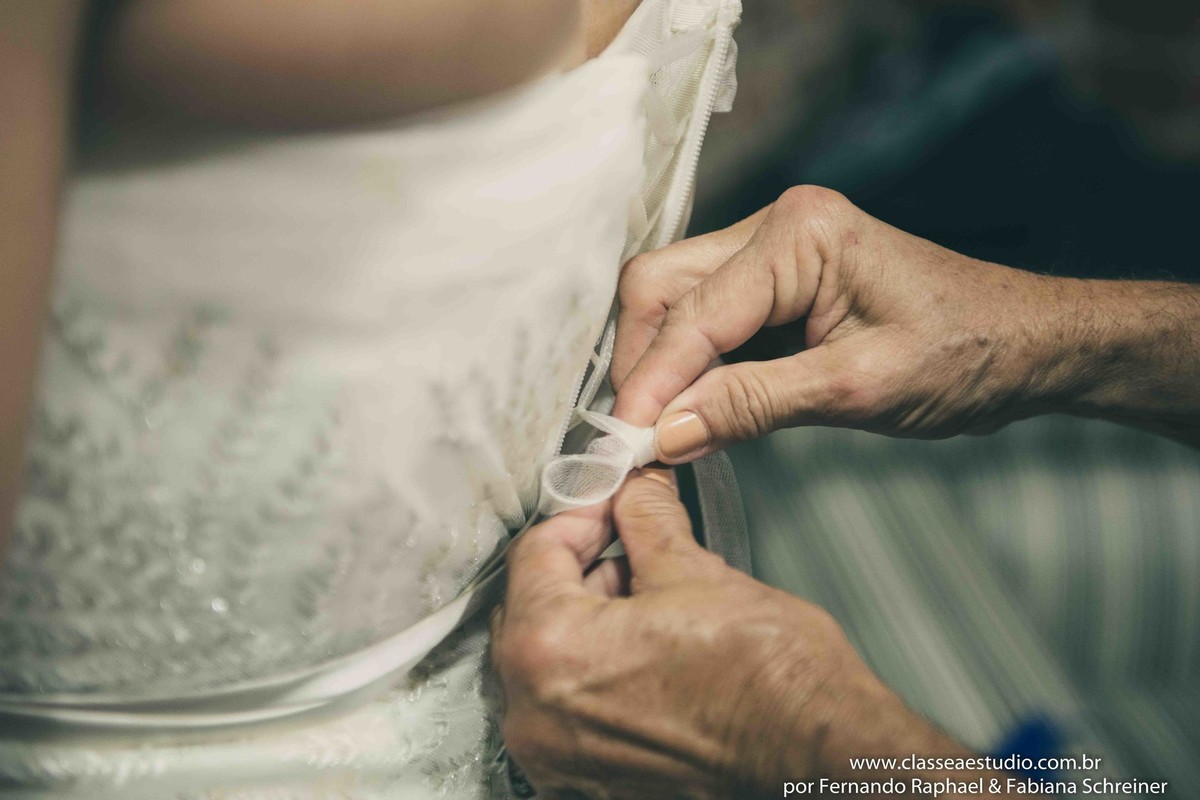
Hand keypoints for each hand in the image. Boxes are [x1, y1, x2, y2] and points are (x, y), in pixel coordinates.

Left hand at [491, 470, 964, 797]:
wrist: (820, 759)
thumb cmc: (771, 685)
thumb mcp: (697, 573)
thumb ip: (646, 519)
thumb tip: (633, 486)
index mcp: (549, 652)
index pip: (533, 555)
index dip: (580, 518)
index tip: (609, 508)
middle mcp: (535, 717)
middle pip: (528, 611)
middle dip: (578, 570)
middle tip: (629, 547)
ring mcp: (557, 759)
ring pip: (545, 663)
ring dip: (585, 623)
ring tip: (649, 605)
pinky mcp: (586, 784)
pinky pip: (565, 711)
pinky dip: (592, 677)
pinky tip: (644, 657)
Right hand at [612, 186, 1076, 460]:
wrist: (1029, 344)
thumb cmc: (967, 355)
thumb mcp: (858, 387)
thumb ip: (753, 404)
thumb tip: (666, 433)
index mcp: (800, 233)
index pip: (694, 311)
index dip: (652, 380)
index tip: (624, 443)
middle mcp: (775, 226)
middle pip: (662, 286)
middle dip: (641, 362)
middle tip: (636, 437)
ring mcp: (773, 249)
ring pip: (674, 300)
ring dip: (660, 364)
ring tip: (658, 431)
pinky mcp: (777, 281)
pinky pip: (708, 317)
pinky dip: (691, 364)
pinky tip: (690, 407)